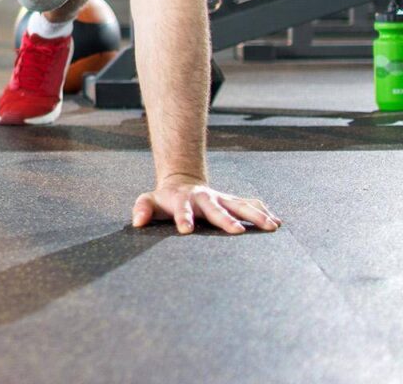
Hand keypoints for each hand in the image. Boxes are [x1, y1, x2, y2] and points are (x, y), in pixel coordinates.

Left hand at [131, 175, 279, 234]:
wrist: (182, 183)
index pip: (181, 209)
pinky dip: (263, 212)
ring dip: (255, 215)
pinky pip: (250, 205)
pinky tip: (277, 222)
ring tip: (271, 226)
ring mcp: (221, 199)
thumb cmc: (165, 199)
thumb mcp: (149, 201)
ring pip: (240, 205)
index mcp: (183, 200)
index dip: (183, 219)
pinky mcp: (232, 202)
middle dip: (226, 219)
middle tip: (237, 231)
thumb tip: (137, 222)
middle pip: (216, 208)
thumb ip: (143, 209)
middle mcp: (205, 198)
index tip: (185, 230)